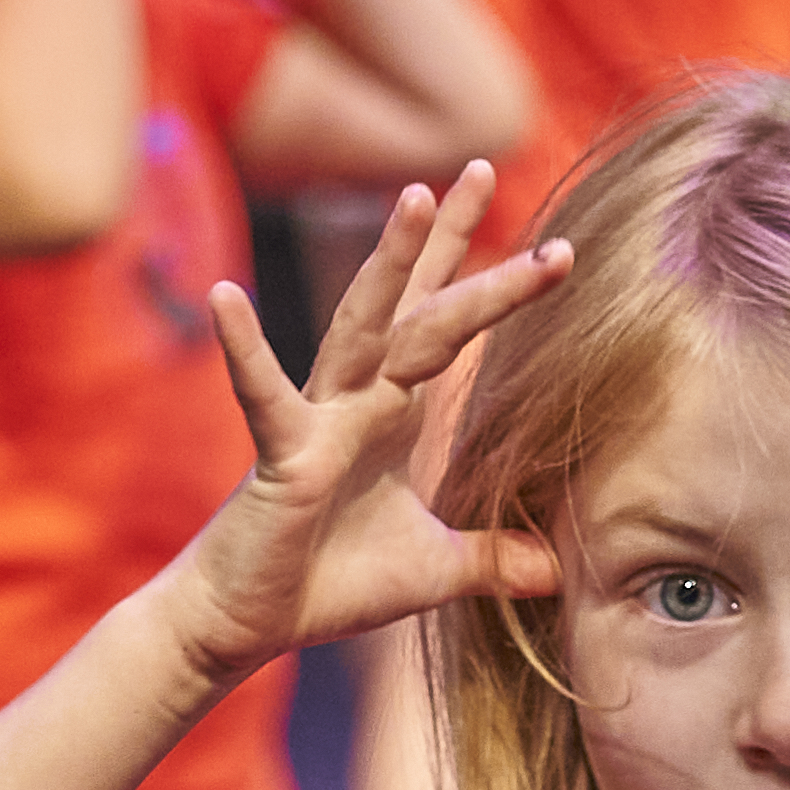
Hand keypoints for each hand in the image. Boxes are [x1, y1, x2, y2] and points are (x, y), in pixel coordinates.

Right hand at [169, 171, 571, 676]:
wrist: (245, 624)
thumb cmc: (325, 585)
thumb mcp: (432, 569)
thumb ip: (494, 559)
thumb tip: (561, 572)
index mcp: (392, 412)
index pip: (448, 327)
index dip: (491, 278)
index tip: (554, 242)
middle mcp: (357, 399)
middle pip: (419, 306)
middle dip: (456, 241)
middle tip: (488, 165)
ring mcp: (318, 420)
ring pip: (363, 328)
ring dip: (389, 263)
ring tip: (416, 197)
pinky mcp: (281, 456)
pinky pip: (265, 395)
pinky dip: (245, 350)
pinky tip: (227, 297)